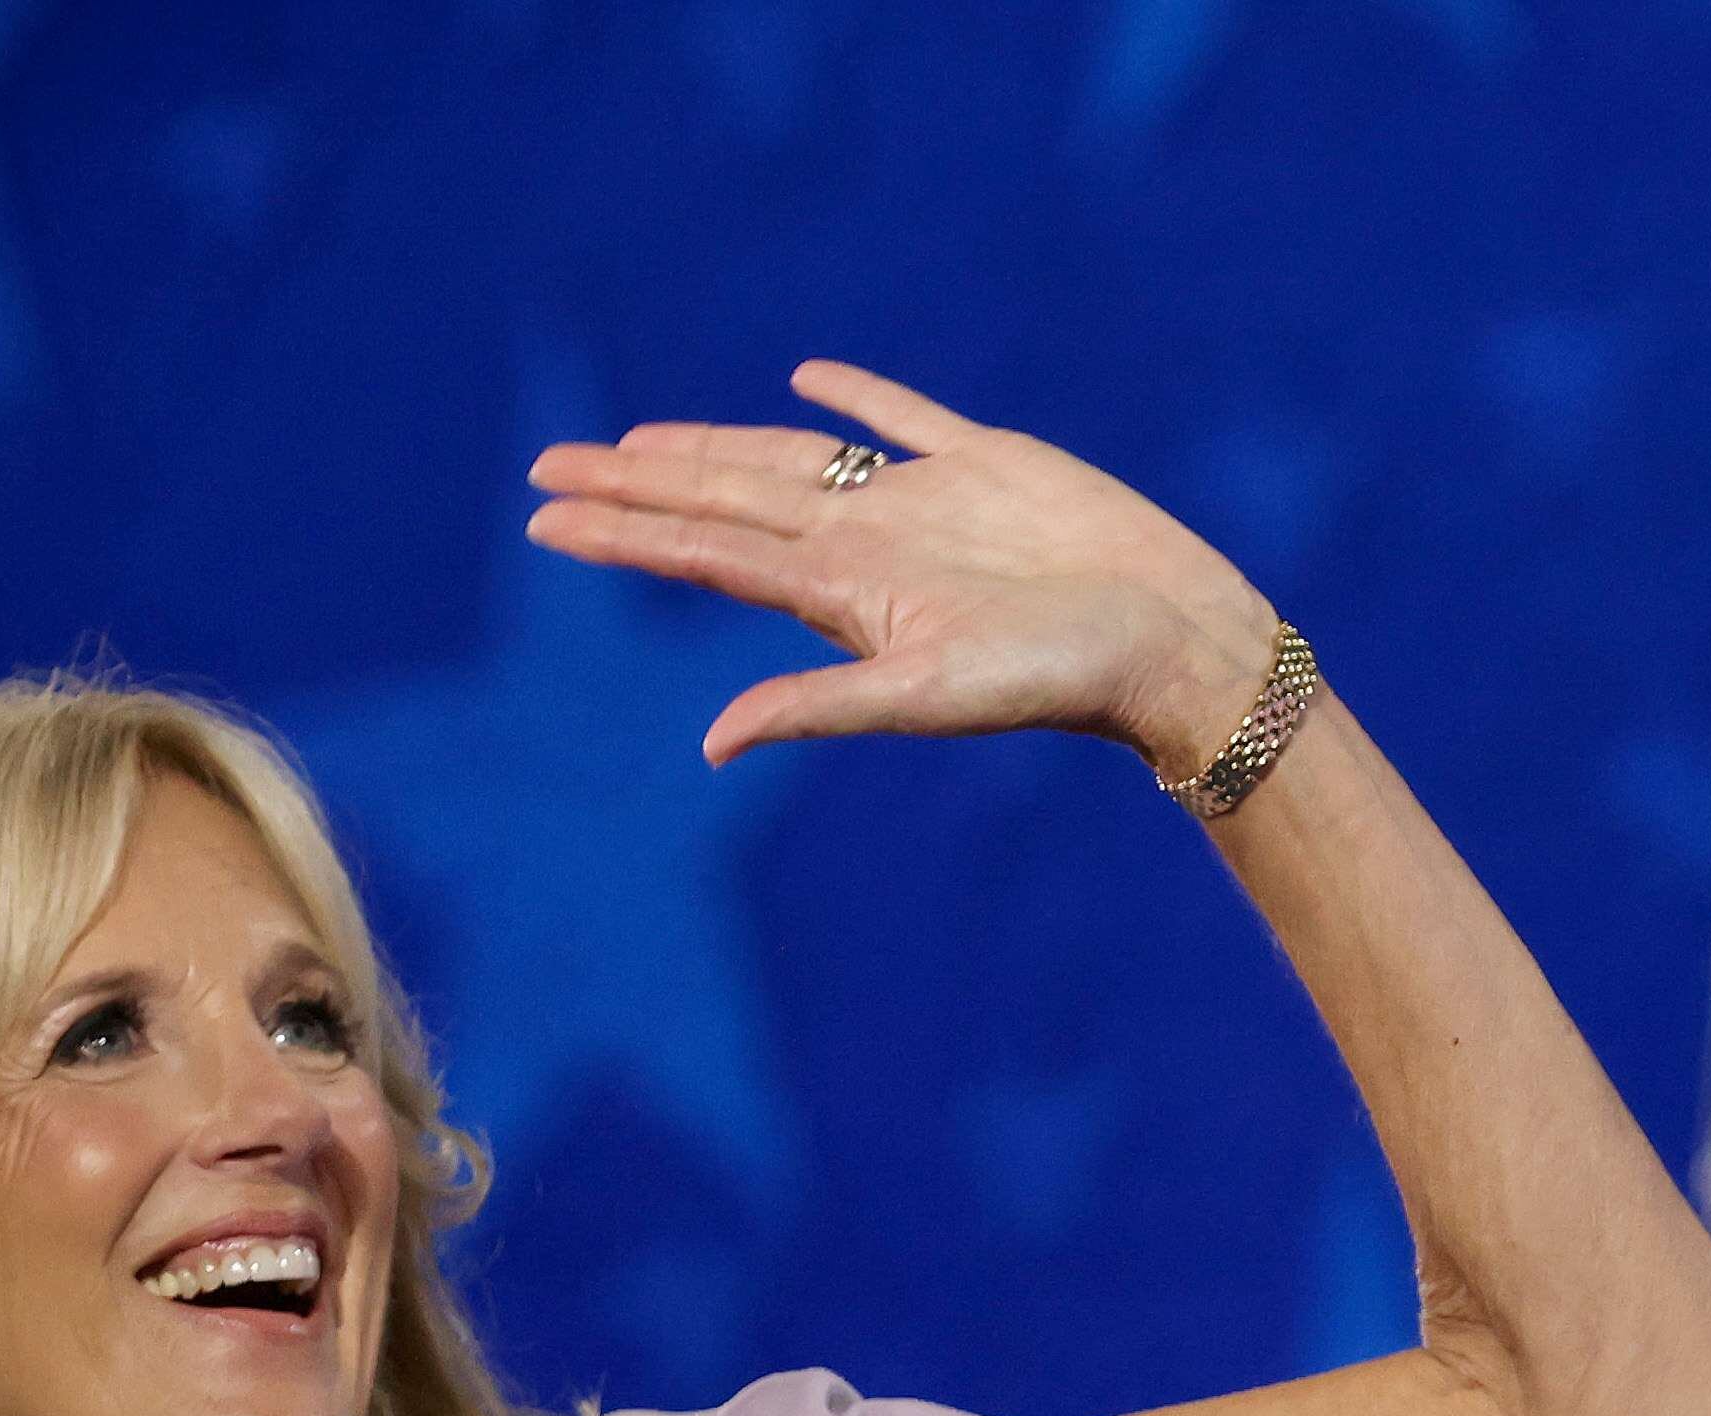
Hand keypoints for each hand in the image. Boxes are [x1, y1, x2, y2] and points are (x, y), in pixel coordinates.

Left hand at [523, 359, 1280, 774]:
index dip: (621, 532)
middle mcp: (862, 542)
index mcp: (838, 589)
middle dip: (633, 482)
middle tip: (546, 465)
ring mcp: (920, 500)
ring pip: (789, 458)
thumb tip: (710, 747)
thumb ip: (816, 707)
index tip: (542, 519)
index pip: (702, 552)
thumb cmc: (1054, 679)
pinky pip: (905, 416)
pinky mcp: (990, 463)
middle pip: (721, 498)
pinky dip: (857, 394)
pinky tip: (809, 373)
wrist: (1168, 642)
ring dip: (713, 446)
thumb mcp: (925, 696)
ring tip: (639, 439)